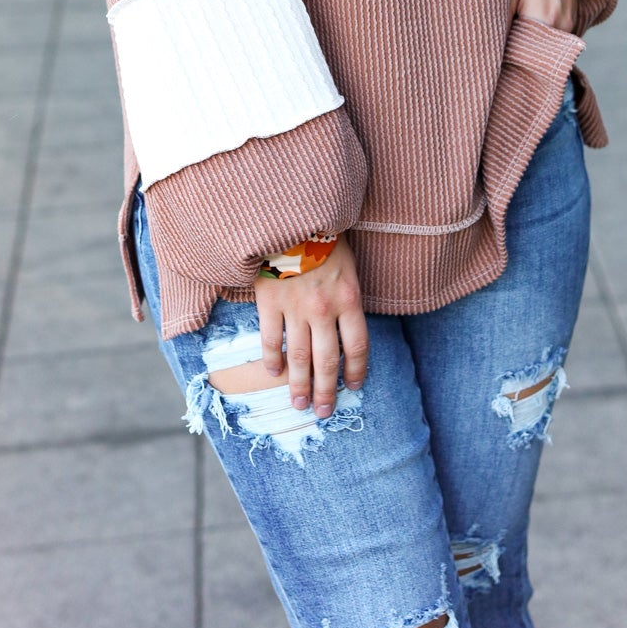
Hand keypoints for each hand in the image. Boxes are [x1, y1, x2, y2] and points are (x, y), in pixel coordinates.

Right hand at [254, 235, 367, 419]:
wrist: (293, 215)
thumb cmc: (325, 236)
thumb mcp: (349, 265)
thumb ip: (348, 296)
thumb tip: (346, 327)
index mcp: (348, 299)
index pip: (357, 346)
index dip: (356, 370)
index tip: (354, 386)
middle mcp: (323, 309)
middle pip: (327, 360)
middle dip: (326, 390)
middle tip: (323, 412)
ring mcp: (295, 307)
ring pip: (299, 357)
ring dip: (299, 384)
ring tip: (299, 404)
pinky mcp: (269, 302)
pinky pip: (271, 339)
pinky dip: (272, 359)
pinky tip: (274, 373)